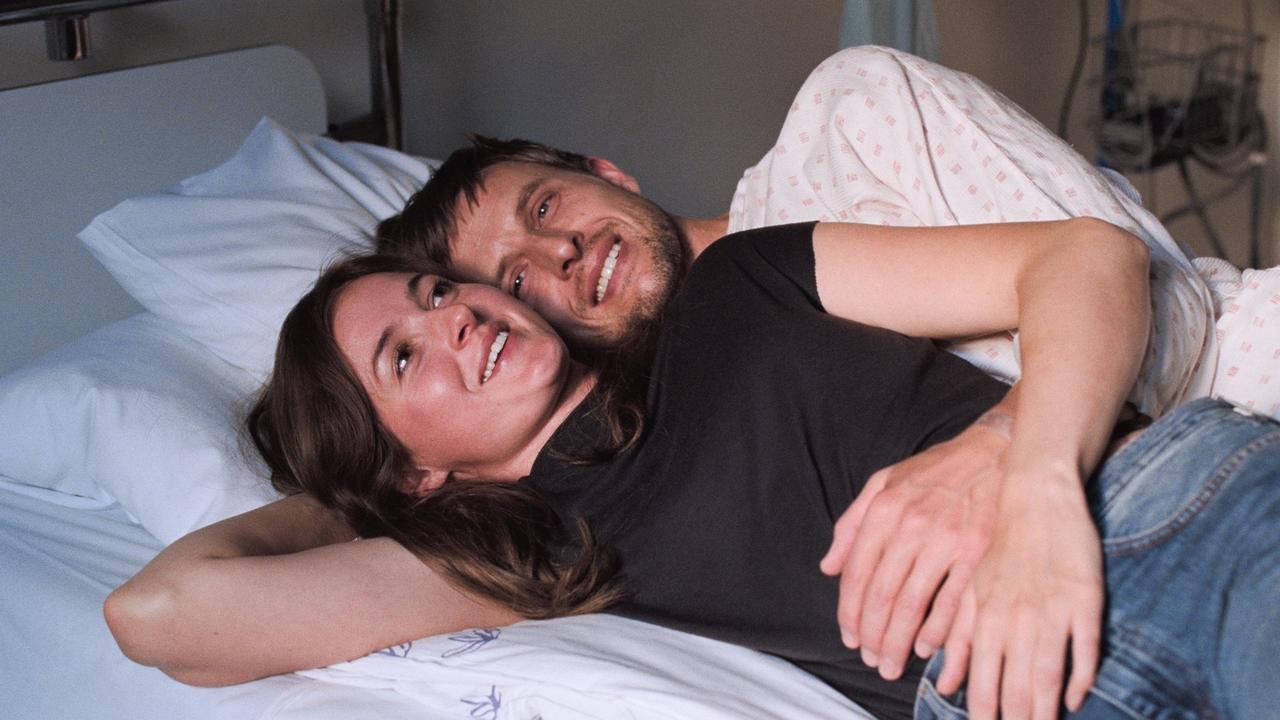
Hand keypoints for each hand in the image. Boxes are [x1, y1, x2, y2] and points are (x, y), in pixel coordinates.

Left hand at [819, 418, 1007, 680]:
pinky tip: (925, 647)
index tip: (849, 637)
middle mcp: (910, 526)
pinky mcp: (977, 551)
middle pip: (881, 594)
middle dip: (871, 635)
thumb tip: (828, 566)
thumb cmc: (934, 471)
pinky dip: (935, 629)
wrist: (992, 451)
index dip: (850, 611)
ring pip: (911, 603)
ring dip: (897, 641)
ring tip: (890, 663)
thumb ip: (851, 524)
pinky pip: (951, 600)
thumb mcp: (883, 483)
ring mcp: (945, 539)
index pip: (857, 573)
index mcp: (883, 510)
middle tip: (869, 660)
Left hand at [936, 475, 1102, 719]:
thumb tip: (945, 685)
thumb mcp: (972, 588)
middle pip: (1016, 688)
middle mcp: (1015, 618)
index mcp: (984, 617)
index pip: (982, 683)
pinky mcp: (1085, 600)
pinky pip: (1085, 650)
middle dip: (1016, 719)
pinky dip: (1081, 679)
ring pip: (1048, 676)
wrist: (1035, 496)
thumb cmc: (1001, 548)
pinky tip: (1076, 699)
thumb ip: (958, 637)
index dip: (984, 713)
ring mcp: (1051, 610)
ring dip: (1045, 710)